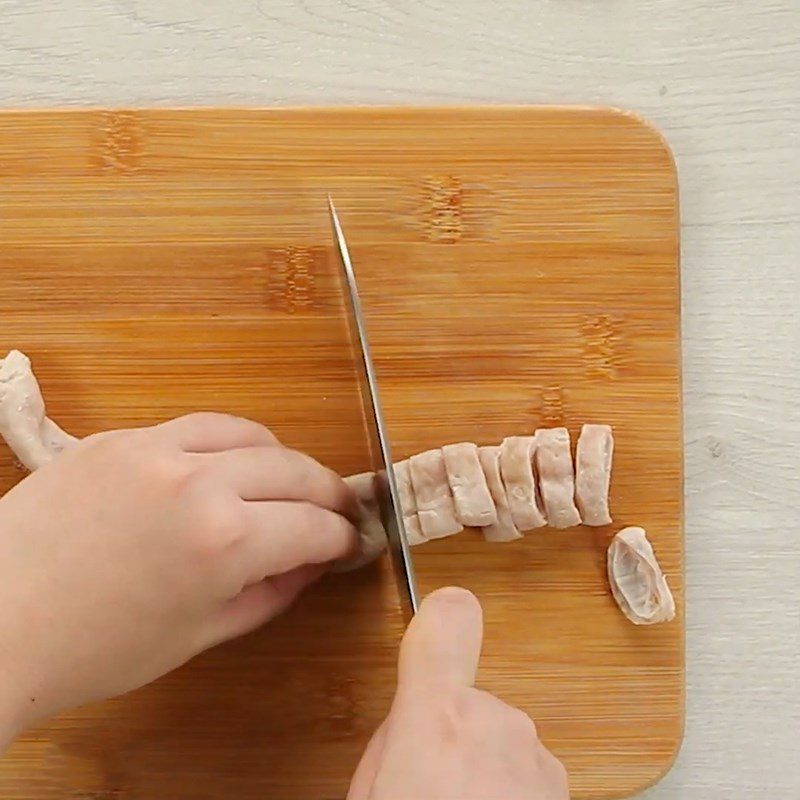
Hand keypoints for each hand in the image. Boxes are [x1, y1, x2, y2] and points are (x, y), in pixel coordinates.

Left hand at [0, 413, 356, 743]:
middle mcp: (199, 482)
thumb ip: (269, 594)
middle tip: (338, 508)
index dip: (342, 537)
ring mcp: (156, 450)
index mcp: (224, 543)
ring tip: (290, 480)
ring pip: (250, 433)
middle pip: (295, 470)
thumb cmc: (92, 649)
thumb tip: (309, 566)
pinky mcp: (120, 437)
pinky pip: (194, 426)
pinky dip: (226, 443)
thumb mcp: (198, 634)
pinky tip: (226, 464)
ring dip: (282, 457)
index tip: (350, 543)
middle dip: (329, 491)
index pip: (314, 527)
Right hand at [348, 588, 568, 799]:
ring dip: (479, 766)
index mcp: (438, 716)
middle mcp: (495, 723)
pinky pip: (523, 771)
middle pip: (466, 700)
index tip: (441, 609)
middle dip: (447, 733)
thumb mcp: (367, 793)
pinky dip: (507, 791)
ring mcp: (535, 756)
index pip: (445, 624)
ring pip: (496, 739)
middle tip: (422, 783)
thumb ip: (389, 740)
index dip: (441, 614)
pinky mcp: (562, 788)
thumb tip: (408, 725)